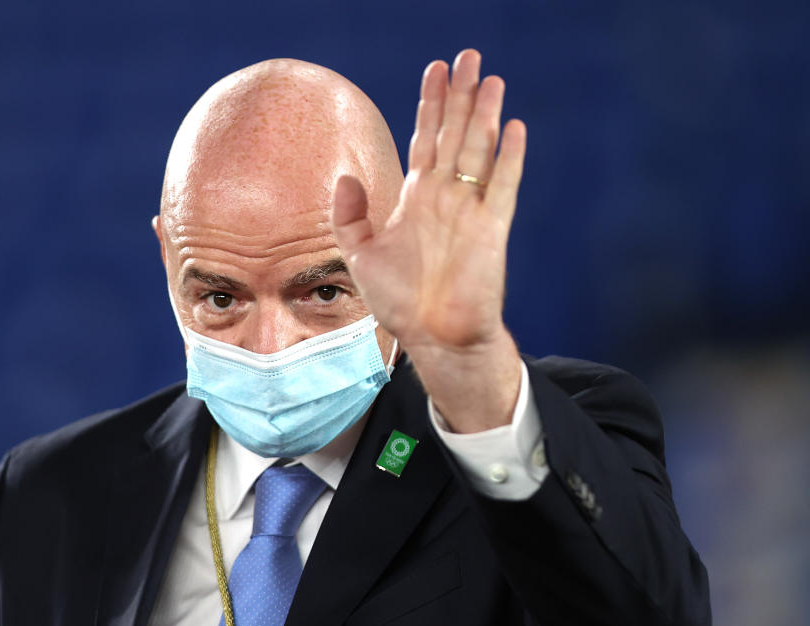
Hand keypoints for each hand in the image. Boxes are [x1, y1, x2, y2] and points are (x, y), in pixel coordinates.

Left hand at [332, 49, 526, 431]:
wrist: (432, 337)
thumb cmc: (400, 301)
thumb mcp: (360, 255)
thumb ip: (349, 215)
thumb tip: (344, 175)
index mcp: (416, 199)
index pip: (425, 139)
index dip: (429, 104)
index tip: (433, 69)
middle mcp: (445, 197)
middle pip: (454, 133)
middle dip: (459, 95)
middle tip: (468, 56)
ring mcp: (470, 210)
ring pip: (478, 150)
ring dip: (483, 114)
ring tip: (489, 78)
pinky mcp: (492, 229)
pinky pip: (503, 186)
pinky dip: (508, 158)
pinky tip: (512, 128)